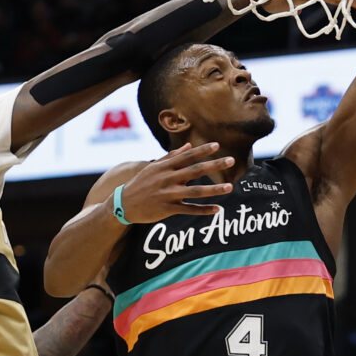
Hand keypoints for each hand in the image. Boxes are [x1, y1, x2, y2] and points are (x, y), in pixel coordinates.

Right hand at [119, 142, 234, 221]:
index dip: (202, 150)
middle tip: (231, 161)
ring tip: (230, 187)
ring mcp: (168, 194)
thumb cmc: (140, 184)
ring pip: (195, 191)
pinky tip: (217, 210)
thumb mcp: (153, 167)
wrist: (123, 204)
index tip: (217, 145)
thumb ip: (172, 157)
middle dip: (214, 165)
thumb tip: (188, 145)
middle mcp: (167, 179)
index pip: (187, 156)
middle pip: (195, 171)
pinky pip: (188, 210)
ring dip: (213, 190)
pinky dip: (203, 210)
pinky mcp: (167, 209)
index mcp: (165, 167)